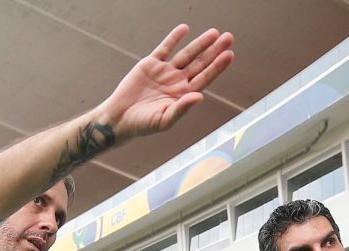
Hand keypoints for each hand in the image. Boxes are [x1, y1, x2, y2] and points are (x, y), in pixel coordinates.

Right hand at [98, 24, 233, 139]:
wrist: (119, 117)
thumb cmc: (143, 124)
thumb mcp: (164, 120)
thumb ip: (182, 108)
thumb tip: (199, 97)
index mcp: (184, 95)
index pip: (205, 78)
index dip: (217, 66)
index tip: (229, 55)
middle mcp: (178, 81)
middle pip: (200, 63)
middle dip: (214, 51)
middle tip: (228, 38)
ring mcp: (165, 72)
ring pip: (186, 54)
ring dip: (200, 43)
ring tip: (214, 32)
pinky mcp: (150, 64)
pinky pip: (165, 48)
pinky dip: (174, 38)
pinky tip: (185, 29)